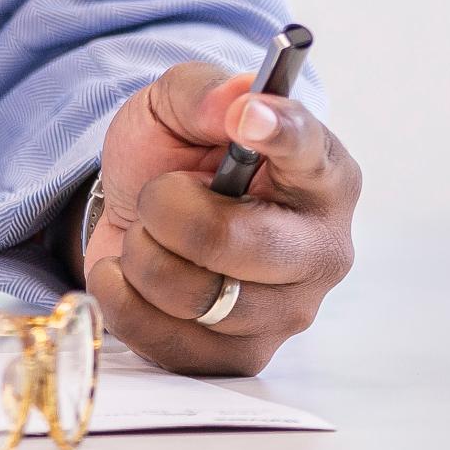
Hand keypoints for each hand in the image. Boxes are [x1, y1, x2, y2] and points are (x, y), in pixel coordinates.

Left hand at [77, 61, 356, 374]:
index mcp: (323, 173)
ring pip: (195, 295)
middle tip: (158, 193)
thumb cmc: (176, 155)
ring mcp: (288, 311)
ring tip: (150, 234)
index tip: (245, 117)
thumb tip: (237, 101)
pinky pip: (168, 342)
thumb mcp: (177, 103)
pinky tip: (131, 273)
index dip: (279, 133)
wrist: (138, 216)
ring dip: (144, 255)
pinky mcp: (244, 357)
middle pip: (237, 241)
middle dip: (168, 210)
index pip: (310, 152)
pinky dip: (126, 302)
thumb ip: (204, 91)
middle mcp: (321, 248)